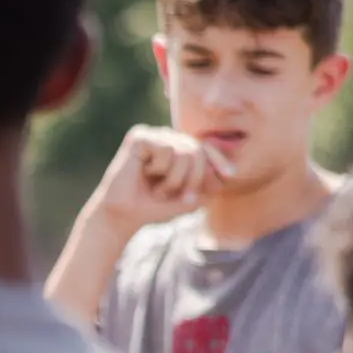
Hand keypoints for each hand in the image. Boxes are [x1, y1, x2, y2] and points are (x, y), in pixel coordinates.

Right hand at [85, 126, 219, 234]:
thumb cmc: (152, 207)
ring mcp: (153, 135)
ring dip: (173, 179)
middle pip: (197, 151)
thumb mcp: (188, 200)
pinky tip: (144, 173)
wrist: (122, 216)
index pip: (205, 148)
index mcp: (178, 149)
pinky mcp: (139, 137)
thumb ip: (207, 186)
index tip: (230, 175)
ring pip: (184, 152)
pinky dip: (159, 168)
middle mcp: (167, 138)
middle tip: (177, 196)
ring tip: (157, 188)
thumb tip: (225, 173)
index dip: (218, 160)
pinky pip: (166, 149)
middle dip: (193, 178)